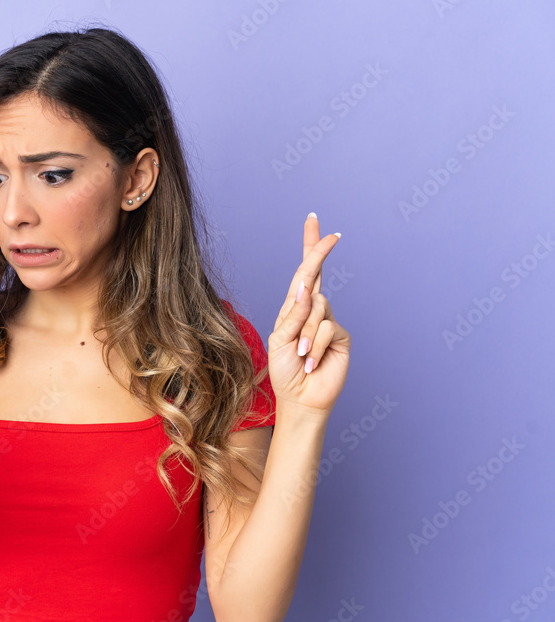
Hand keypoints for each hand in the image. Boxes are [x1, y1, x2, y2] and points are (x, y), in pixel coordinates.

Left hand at [267, 214, 350, 416]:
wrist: (300, 400)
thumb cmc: (284, 371)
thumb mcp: (280, 340)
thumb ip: (293, 314)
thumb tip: (307, 286)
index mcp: (293, 308)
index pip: (303, 273)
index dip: (310, 248)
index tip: (315, 222)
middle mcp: (312, 311)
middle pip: (316, 274)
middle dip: (320, 252)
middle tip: (332, 234)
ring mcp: (328, 322)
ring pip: (317, 308)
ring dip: (305, 334)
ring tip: (301, 356)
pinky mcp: (341, 337)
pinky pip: (327, 328)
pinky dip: (315, 345)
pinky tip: (312, 362)